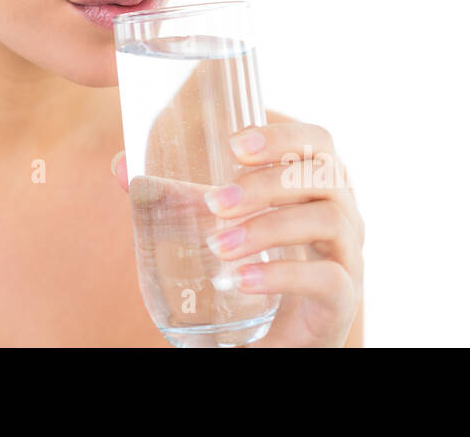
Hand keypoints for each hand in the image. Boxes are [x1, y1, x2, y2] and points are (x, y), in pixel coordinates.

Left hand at [111, 110, 363, 346]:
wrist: (289, 334)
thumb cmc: (260, 260)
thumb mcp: (221, 224)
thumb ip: (177, 198)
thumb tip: (121, 167)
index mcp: (316, 182)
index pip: (316, 140)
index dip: (281, 134)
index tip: (235, 145)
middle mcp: (342, 211)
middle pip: (322, 174)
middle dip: (265, 183)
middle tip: (214, 203)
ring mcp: (348, 254)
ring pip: (325, 220)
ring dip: (266, 228)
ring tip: (218, 246)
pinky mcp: (343, 298)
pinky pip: (326, 278)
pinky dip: (279, 274)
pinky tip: (240, 279)